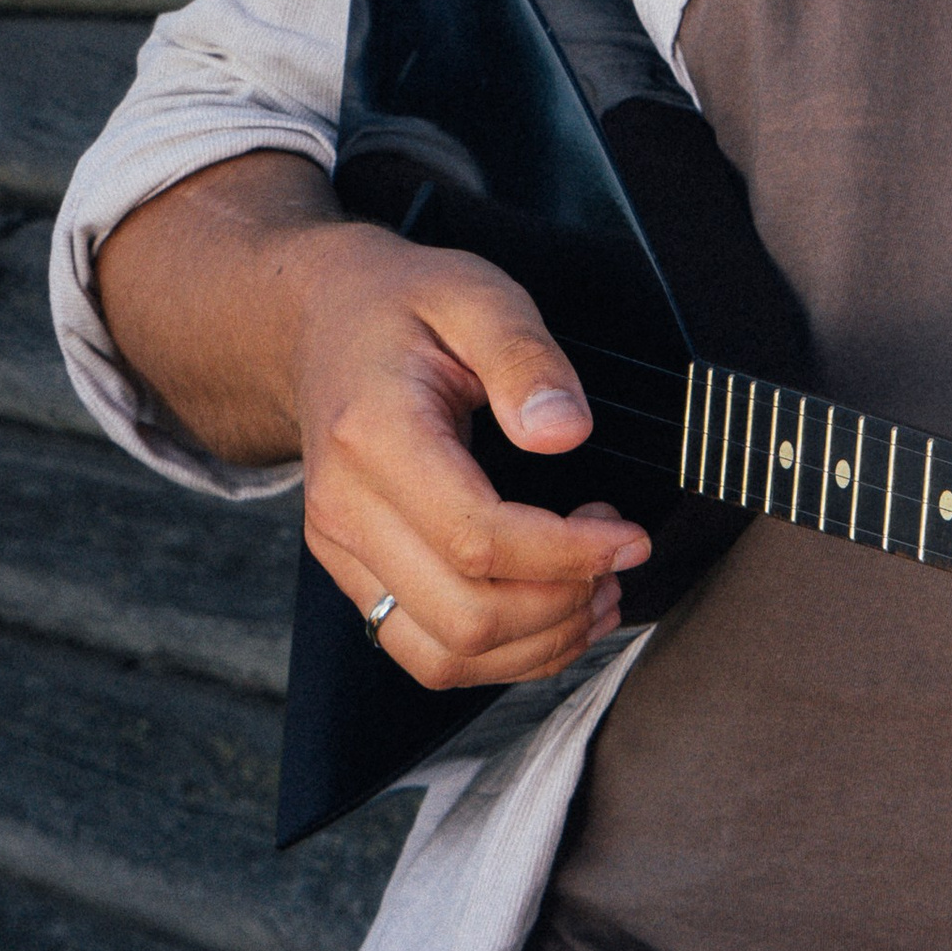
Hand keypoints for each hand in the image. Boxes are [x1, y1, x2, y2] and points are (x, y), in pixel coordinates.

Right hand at [289, 218, 651, 692]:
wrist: (320, 322)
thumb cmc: (404, 305)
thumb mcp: (476, 295)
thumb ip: (524, 357)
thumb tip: (566, 432)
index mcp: (373, 437)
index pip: (477, 539)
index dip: (568, 555)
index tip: (631, 536)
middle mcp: (345, 509)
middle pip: (464, 615)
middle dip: (562, 605)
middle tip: (617, 555)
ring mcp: (341, 550)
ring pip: (443, 655)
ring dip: (537, 644)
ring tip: (597, 592)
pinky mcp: (355, 575)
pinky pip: (426, 653)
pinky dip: (500, 654)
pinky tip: (552, 612)